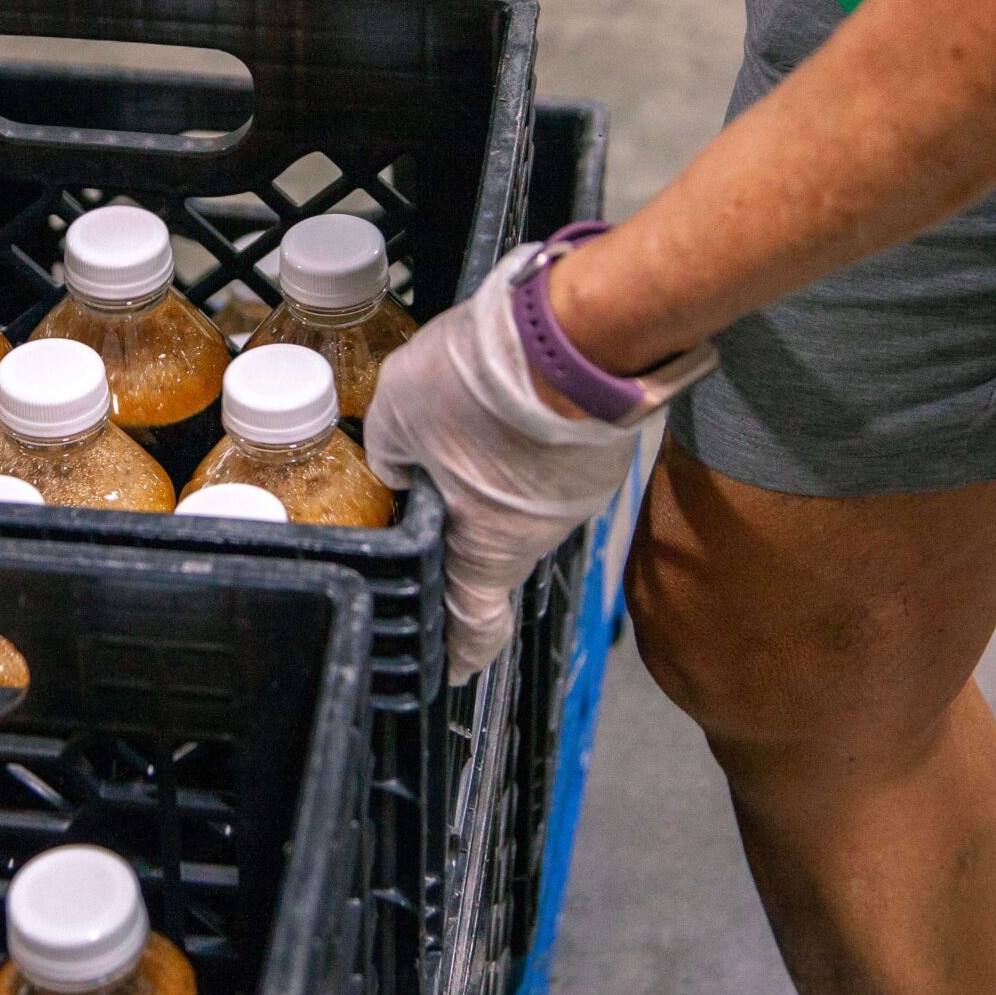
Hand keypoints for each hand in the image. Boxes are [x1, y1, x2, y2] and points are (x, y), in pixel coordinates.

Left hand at [364, 244, 648, 682]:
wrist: (580, 328)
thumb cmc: (484, 384)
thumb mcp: (400, 410)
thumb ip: (392, 452)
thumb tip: (397, 466)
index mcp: (488, 550)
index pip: (474, 626)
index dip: (457, 652)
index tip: (446, 667)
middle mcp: (540, 535)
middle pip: (492, 548)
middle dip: (459, 525)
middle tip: (428, 493)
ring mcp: (580, 495)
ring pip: (523, 500)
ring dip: (494, 475)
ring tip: (467, 423)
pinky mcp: (603, 452)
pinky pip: (553, 462)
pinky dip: (529, 442)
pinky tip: (509, 403)